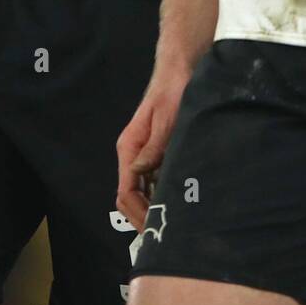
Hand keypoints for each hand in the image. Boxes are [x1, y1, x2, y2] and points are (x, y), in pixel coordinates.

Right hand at [115, 66, 189, 230]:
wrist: (180, 70)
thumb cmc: (173, 92)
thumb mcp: (166, 119)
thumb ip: (154, 147)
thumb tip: (138, 173)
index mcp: (129, 148)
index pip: (126, 192)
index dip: (137, 214)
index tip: (155, 229)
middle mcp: (132, 154)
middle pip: (130, 196)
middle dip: (143, 216)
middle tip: (165, 234)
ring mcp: (144, 154)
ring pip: (142, 190)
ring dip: (152, 207)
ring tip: (173, 223)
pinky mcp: (156, 151)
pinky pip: (153, 180)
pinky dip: (160, 194)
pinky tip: (176, 202)